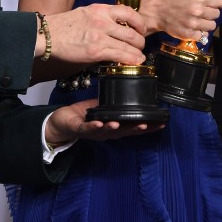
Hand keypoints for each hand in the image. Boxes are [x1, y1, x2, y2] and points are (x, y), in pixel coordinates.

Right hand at [42, 4, 146, 65]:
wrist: (47, 35)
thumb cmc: (64, 25)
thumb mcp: (86, 13)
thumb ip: (102, 17)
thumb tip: (115, 26)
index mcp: (101, 9)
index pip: (129, 11)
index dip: (139, 22)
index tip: (141, 29)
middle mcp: (103, 20)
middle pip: (131, 30)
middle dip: (140, 40)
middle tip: (141, 45)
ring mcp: (100, 36)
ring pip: (128, 44)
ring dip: (137, 51)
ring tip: (140, 56)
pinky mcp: (95, 51)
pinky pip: (119, 55)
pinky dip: (130, 59)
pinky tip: (135, 61)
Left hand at [46, 99, 163, 143]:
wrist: (60, 123)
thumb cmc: (82, 115)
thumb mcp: (102, 107)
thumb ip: (114, 102)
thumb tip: (127, 89)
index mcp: (113, 126)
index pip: (132, 127)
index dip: (147, 127)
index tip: (161, 123)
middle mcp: (106, 132)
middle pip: (124, 132)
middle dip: (136, 129)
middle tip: (149, 125)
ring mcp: (93, 132)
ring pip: (107, 132)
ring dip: (116, 128)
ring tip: (122, 123)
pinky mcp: (80, 129)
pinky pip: (88, 129)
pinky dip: (95, 127)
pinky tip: (101, 123)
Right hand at [139, 0, 221, 39]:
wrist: (157, 11)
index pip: (220, 2)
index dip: (218, 3)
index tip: (214, 4)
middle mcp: (198, 11)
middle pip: (216, 14)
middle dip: (212, 13)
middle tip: (205, 12)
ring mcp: (193, 24)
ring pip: (212, 26)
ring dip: (207, 23)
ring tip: (200, 21)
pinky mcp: (189, 34)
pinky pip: (202, 36)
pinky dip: (199, 33)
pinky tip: (194, 28)